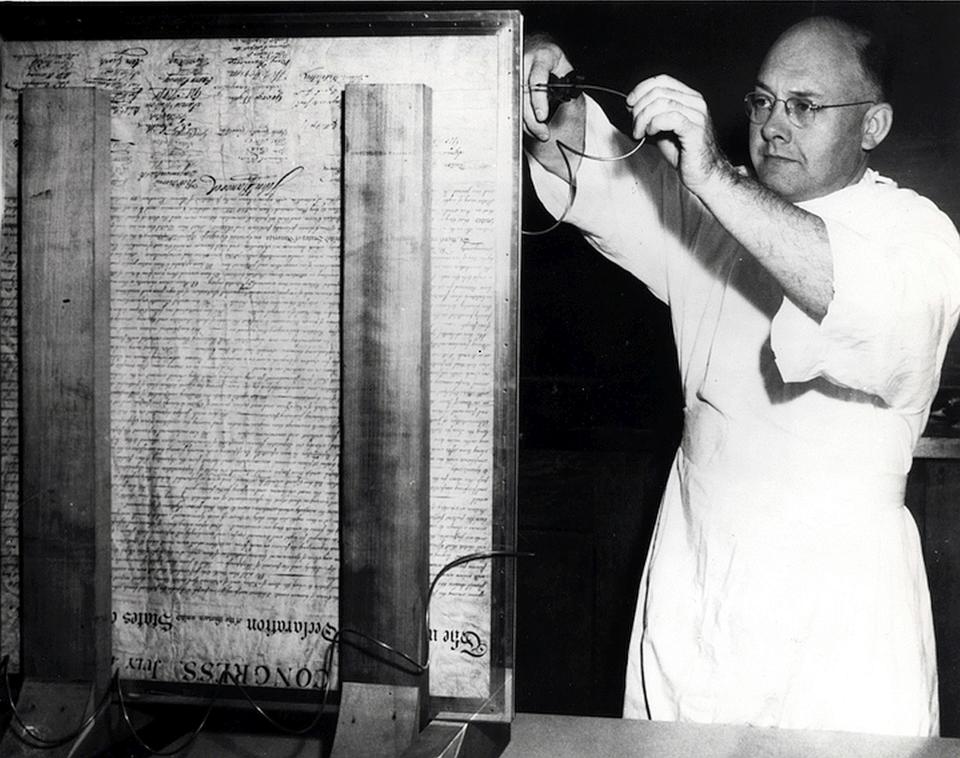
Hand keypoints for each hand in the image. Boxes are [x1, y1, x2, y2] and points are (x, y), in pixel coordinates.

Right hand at [523, 34, 573, 141]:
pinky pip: (513, 104)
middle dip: (532, 118)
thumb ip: (567, 81)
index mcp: (542, 56)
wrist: (537, 46)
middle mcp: (524, 63)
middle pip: (524, 95)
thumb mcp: (564, 65)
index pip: (537, 78)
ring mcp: (514, 73)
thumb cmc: (551, 57)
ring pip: (516, 102)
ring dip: (527, 122)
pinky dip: (523, 118)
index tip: (542, 116)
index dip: (539, 100)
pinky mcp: (509, 83)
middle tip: (543, 133)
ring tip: (540, 133)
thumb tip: (568, 100)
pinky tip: (531, 127)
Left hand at [626, 75, 726, 191]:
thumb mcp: (663, 130)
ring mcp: (697, 115)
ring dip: (643, 118)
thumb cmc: (685, 154)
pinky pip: (669, 117)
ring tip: (640, 133)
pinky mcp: (695, 129)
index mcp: (690, 98)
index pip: (662, 80)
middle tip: (635, 126)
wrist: (705, 175)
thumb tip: (632, 106)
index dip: (641, 89)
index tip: (629, 103)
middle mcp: (696, 103)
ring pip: (661, 103)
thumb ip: (651, 116)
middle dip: (639, 108)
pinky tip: (651, 134)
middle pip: (658, 91)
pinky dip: (654, 124)